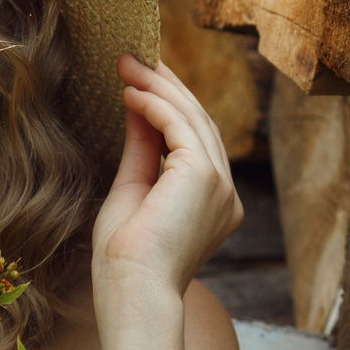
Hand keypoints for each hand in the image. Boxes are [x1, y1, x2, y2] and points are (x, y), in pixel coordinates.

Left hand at [91, 56, 242, 308]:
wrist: (132, 291)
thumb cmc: (124, 259)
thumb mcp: (132, 190)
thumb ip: (141, 150)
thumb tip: (136, 106)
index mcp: (213, 203)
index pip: (194, 140)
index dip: (169, 105)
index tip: (140, 80)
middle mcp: (225, 193)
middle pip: (198, 122)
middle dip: (165, 86)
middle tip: (133, 58)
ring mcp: (220, 184)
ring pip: (192, 118)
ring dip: (157, 87)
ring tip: (126, 64)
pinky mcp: (205, 176)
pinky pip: (180, 126)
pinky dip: (154, 104)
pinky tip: (129, 92)